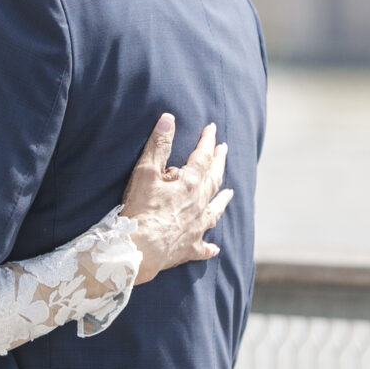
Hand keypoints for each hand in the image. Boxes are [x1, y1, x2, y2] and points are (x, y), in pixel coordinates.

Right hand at [123, 116, 232, 283]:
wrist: (139, 249)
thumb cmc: (140, 210)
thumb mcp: (145, 172)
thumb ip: (159, 145)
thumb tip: (169, 119)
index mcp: (190, 184)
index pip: (203, 157)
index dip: (207, 141)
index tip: (212, 129)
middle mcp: (199, 204)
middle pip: (214, 180)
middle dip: (219, 162)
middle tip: (224, 150)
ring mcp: (197, 227)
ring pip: (215, 210)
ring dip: (223, 200)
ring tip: (230, 193)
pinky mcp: (189, 247)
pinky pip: (204, 247)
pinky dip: (210, 247)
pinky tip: (214, 248)